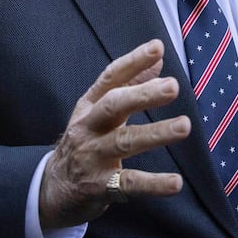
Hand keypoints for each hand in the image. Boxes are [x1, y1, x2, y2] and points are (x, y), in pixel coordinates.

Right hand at [38, 40, 190, 229]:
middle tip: (173, 86)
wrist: (53, 189)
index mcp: (89, 106)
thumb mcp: (99, 112)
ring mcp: (92, 158)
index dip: (133, 62)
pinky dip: (153, 183)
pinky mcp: (100, 187)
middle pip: (114, 106)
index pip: (111, 78)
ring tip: (185, 126)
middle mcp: (88, 128)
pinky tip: (175, 182)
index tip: (157, 47)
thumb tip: (159, 60)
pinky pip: (129, 183)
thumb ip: (130, 86)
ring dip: (155, 133)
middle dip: (143, 95)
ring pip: (124, 142)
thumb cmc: (85, 143)